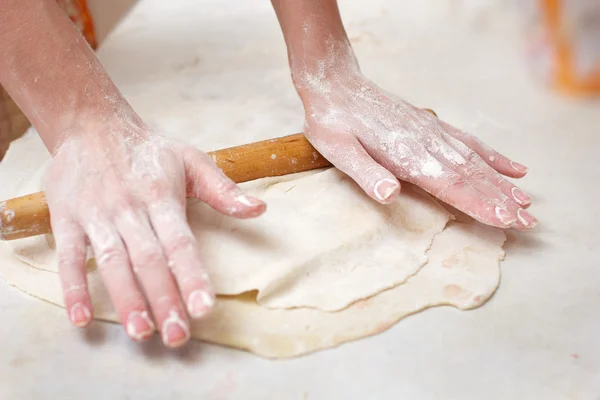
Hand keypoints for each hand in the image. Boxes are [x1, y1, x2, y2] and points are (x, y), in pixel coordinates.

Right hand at [44, 118, 265, 346]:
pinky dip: (72, 287)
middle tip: (177, 336)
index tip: (204, 309)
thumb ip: (223, 189)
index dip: (192, 276)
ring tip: (141, 332)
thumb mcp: (190, 160)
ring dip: (126, 298)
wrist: (90, 124)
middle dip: (164, 299)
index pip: (180, 242)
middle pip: (149, 259)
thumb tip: (259, 210)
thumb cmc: (148, 150)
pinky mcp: (67, 219)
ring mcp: (96, 215)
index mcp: (162, 196)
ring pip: (112, 262)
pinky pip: (68, 257)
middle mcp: (129, 208)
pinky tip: (81, 318)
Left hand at [299, 73, 536, 229]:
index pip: (452, 185)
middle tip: (529, 222)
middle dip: (501, 201)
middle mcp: (427, 144)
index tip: (508, 220)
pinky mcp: (432, 126)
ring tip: (527, 201)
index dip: (480, 204)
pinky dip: (493, 156)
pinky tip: (511, 167)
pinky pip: (469, 142)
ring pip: (476, 162)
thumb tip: (390, 195)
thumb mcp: (339, 151)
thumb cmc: (334, 123)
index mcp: (407, 156)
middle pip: (472, 176)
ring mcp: (433, 133)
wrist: (336, 86)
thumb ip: (367, 173)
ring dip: (502, 183)